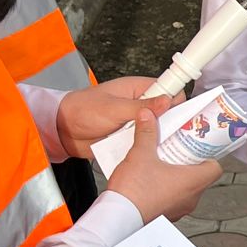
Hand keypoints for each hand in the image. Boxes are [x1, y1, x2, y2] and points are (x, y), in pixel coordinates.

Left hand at [56, 77, 172, 159]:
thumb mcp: (113, 108)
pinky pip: (146, 143)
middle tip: (178, 138)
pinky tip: (155, 157)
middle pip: (167, 113)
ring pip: (158, 130)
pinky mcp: (131, 138)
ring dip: (161, 139)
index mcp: (137, 89)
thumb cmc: (83, 110)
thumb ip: (141, 106)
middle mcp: (140, 105)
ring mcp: (136, 123)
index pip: (168, 91)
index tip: (184, 116)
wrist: (62, 131)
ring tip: (168, 150)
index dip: (177, 102)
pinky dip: (149, 149)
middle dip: (173, 124)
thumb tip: (168, 100)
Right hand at [106, 108, 222, 221]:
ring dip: (178, 177)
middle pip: (201, 177)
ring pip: (187, 190)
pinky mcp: (167, 216)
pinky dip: (167, 190)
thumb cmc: (134, 191)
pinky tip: (152, 181)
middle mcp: (191, 198)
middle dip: (189, 163)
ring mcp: (180, 209)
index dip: (209, 156)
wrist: (119, 218)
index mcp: (193, 182)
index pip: (215, 168)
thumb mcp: (141, 154)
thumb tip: (148, 116)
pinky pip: (174, 200)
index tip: (198, 147)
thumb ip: (147, 132)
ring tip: (163, 164)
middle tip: (177, 151)